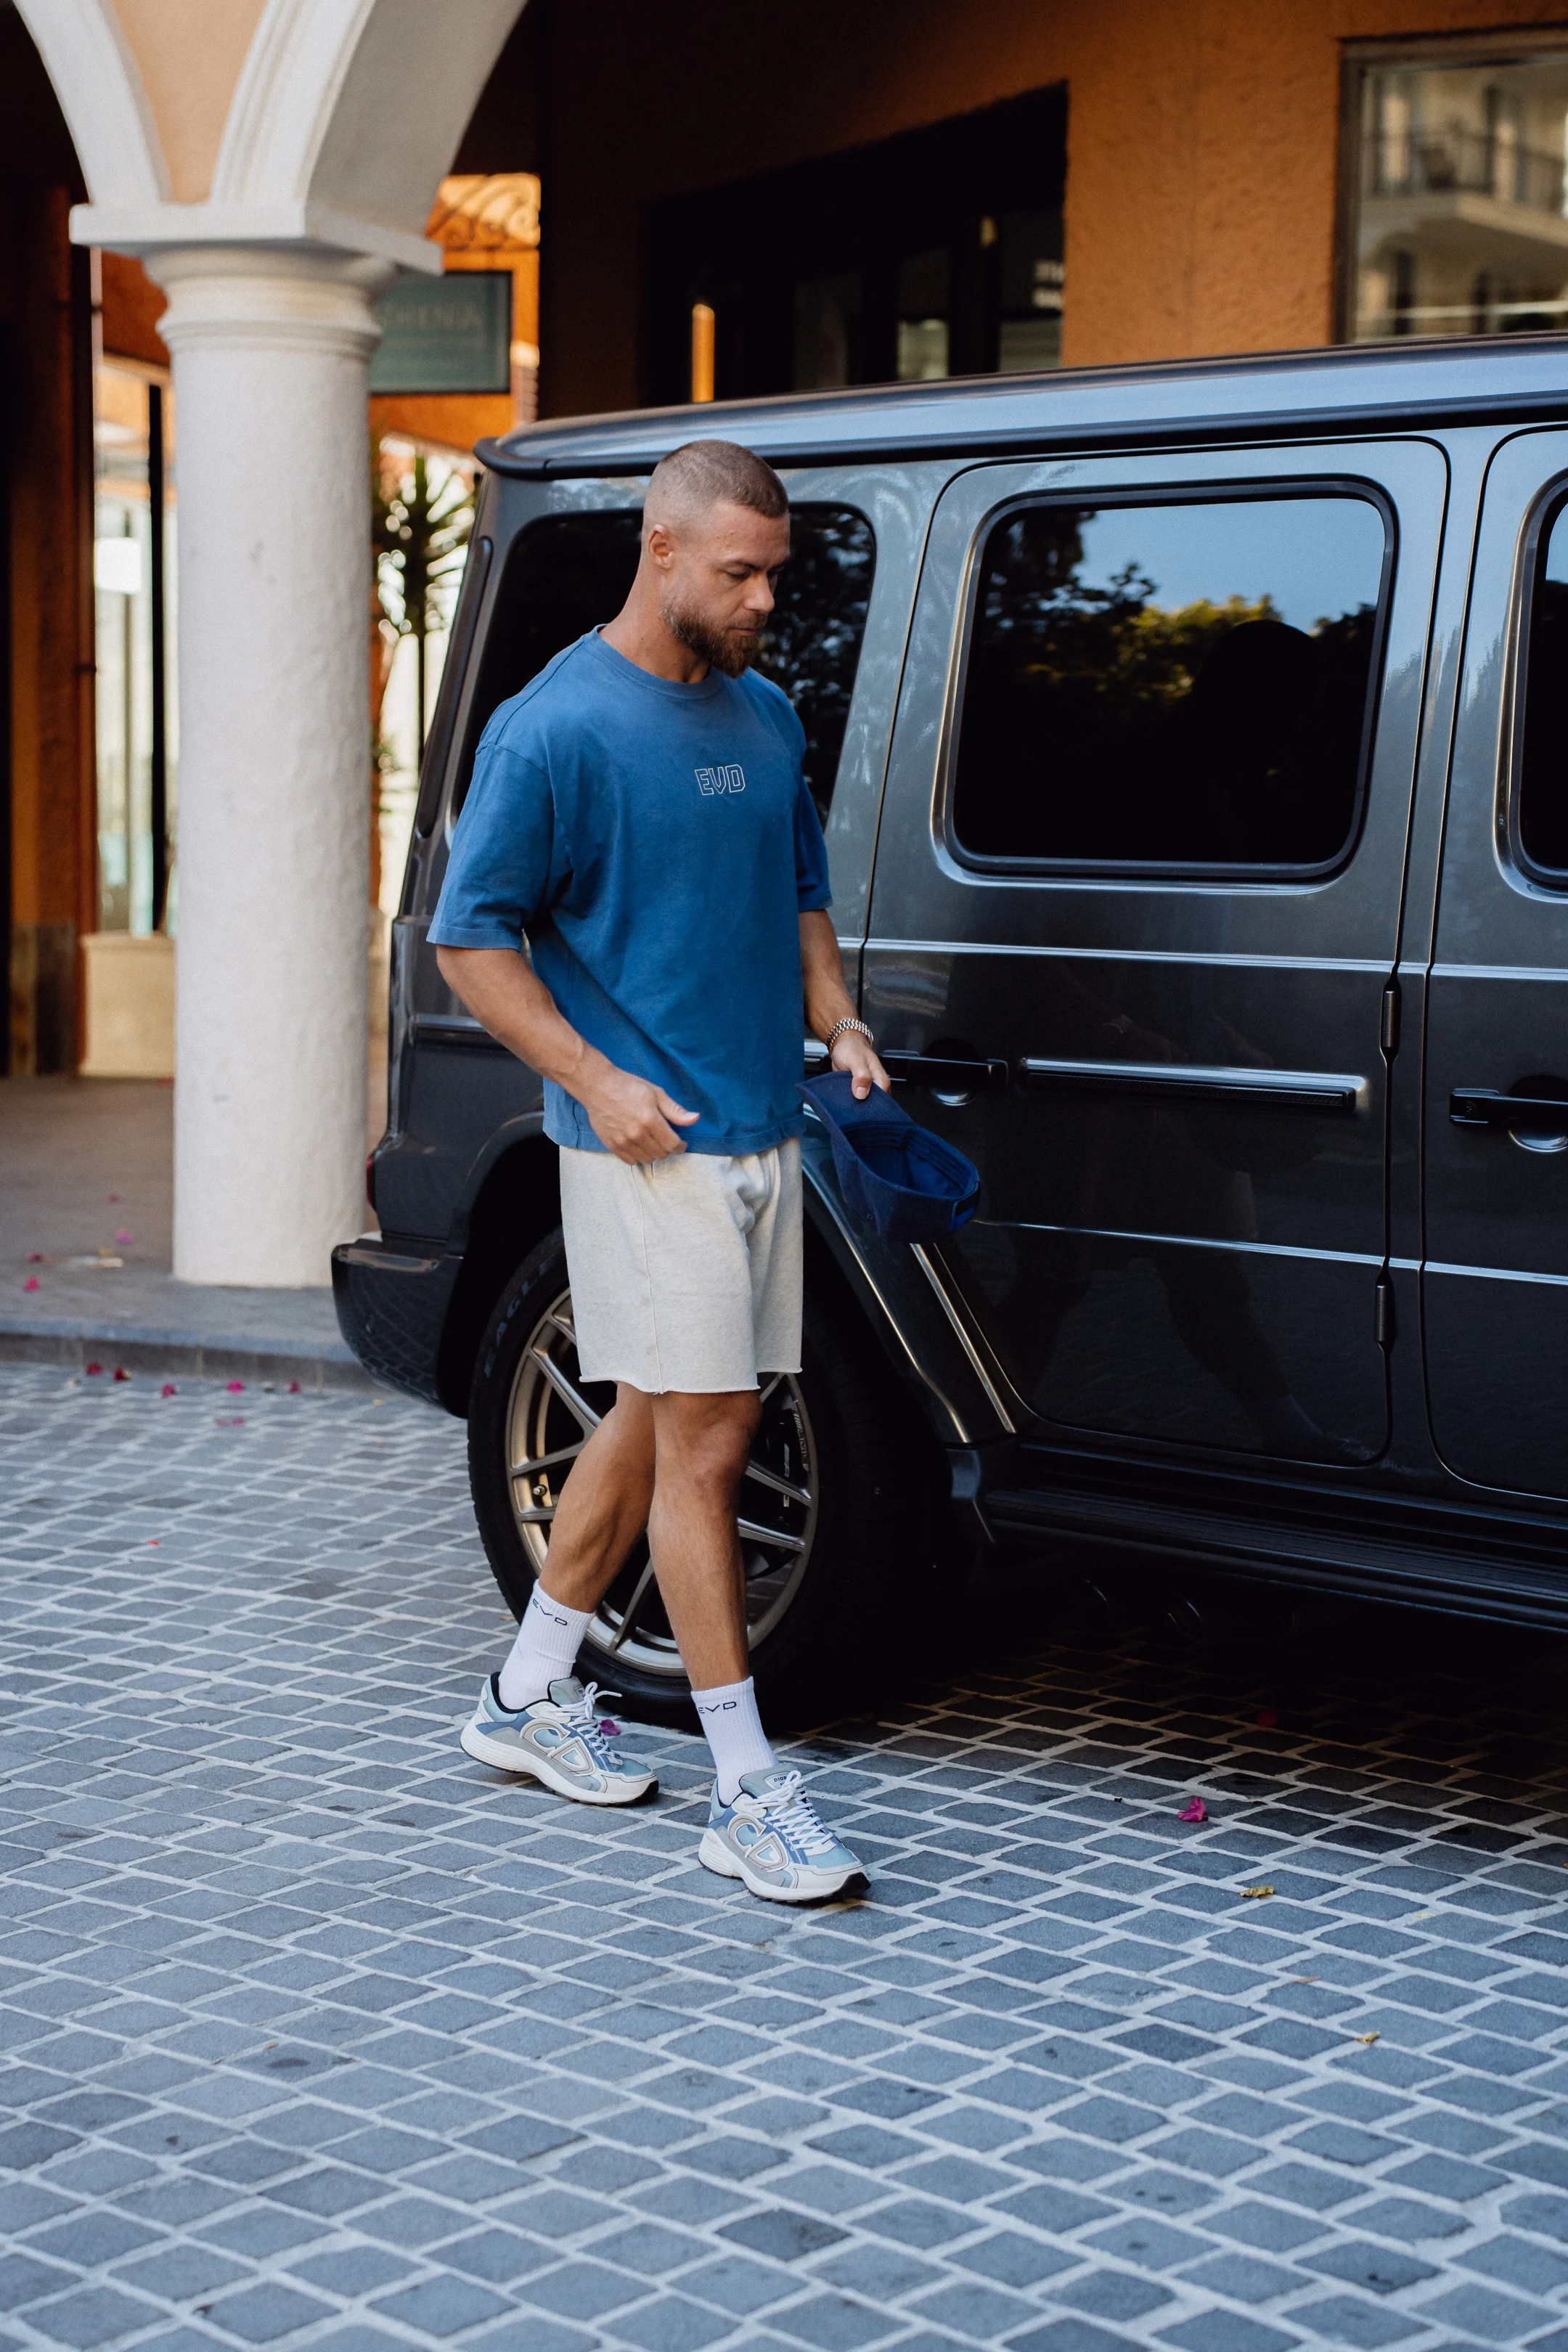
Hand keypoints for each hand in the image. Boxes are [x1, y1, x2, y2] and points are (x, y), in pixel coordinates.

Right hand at [581, 1065, 697, 1162]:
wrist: (598, 1086)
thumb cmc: (628, 1086)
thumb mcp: (656, 1093)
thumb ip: (675, 1110)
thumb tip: (695, 1119)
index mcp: (650, 1120)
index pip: (672, 1145)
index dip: (681, 1146)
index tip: (681, 1143)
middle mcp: (637, 1134)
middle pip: (661, 1154)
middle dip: (667, 1148)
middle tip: (664, 1138)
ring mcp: (623, 1141)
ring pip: (647, 1159)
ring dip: (653, 1153)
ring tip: (651, 1141)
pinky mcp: (612, 1145)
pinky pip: (630, 1161)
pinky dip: (638, 1156)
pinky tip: (638, 1145)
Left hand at [831, 1032, 890, 1101]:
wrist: (843, 1044)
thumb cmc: (852, 1049)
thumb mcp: (856, 1060)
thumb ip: (861, 1076)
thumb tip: (862, 1094)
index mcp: (881, 1079)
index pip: (881, 1099)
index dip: (870, 1105)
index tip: (858, 1106)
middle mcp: (876, 1085)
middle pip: (873, 1104)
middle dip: (862, 1108)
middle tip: (850, 1106)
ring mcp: (867, 1089)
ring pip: (864, 1103)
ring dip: (855, 1106)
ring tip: (846, 1103)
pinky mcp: (858, 1091)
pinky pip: (856, 1100)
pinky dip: (850, 1102)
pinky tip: (844, 1101)